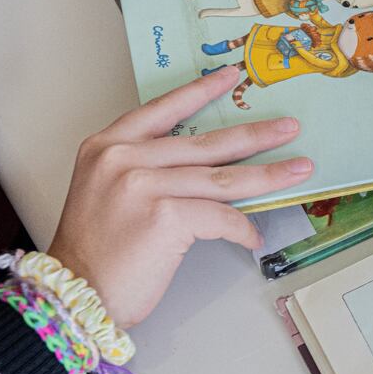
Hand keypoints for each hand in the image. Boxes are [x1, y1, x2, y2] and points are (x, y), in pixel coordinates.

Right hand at [47, 67, 312, 328]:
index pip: (163, 109)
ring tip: (299, 169)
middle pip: (205, 142)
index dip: (200, 92)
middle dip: (255, 135)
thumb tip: (210, 165)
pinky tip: (251, 237)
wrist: (72, 296)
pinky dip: (241, 228)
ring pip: (222, 177)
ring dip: (268, 175)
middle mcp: (123, 159)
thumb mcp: (109, 192)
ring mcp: (143, 185)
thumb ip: (147, 169)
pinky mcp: (165, 215)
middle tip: (289, 128)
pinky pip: (221, 216)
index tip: (232, 77)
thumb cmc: (96, 252)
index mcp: (107, 146)